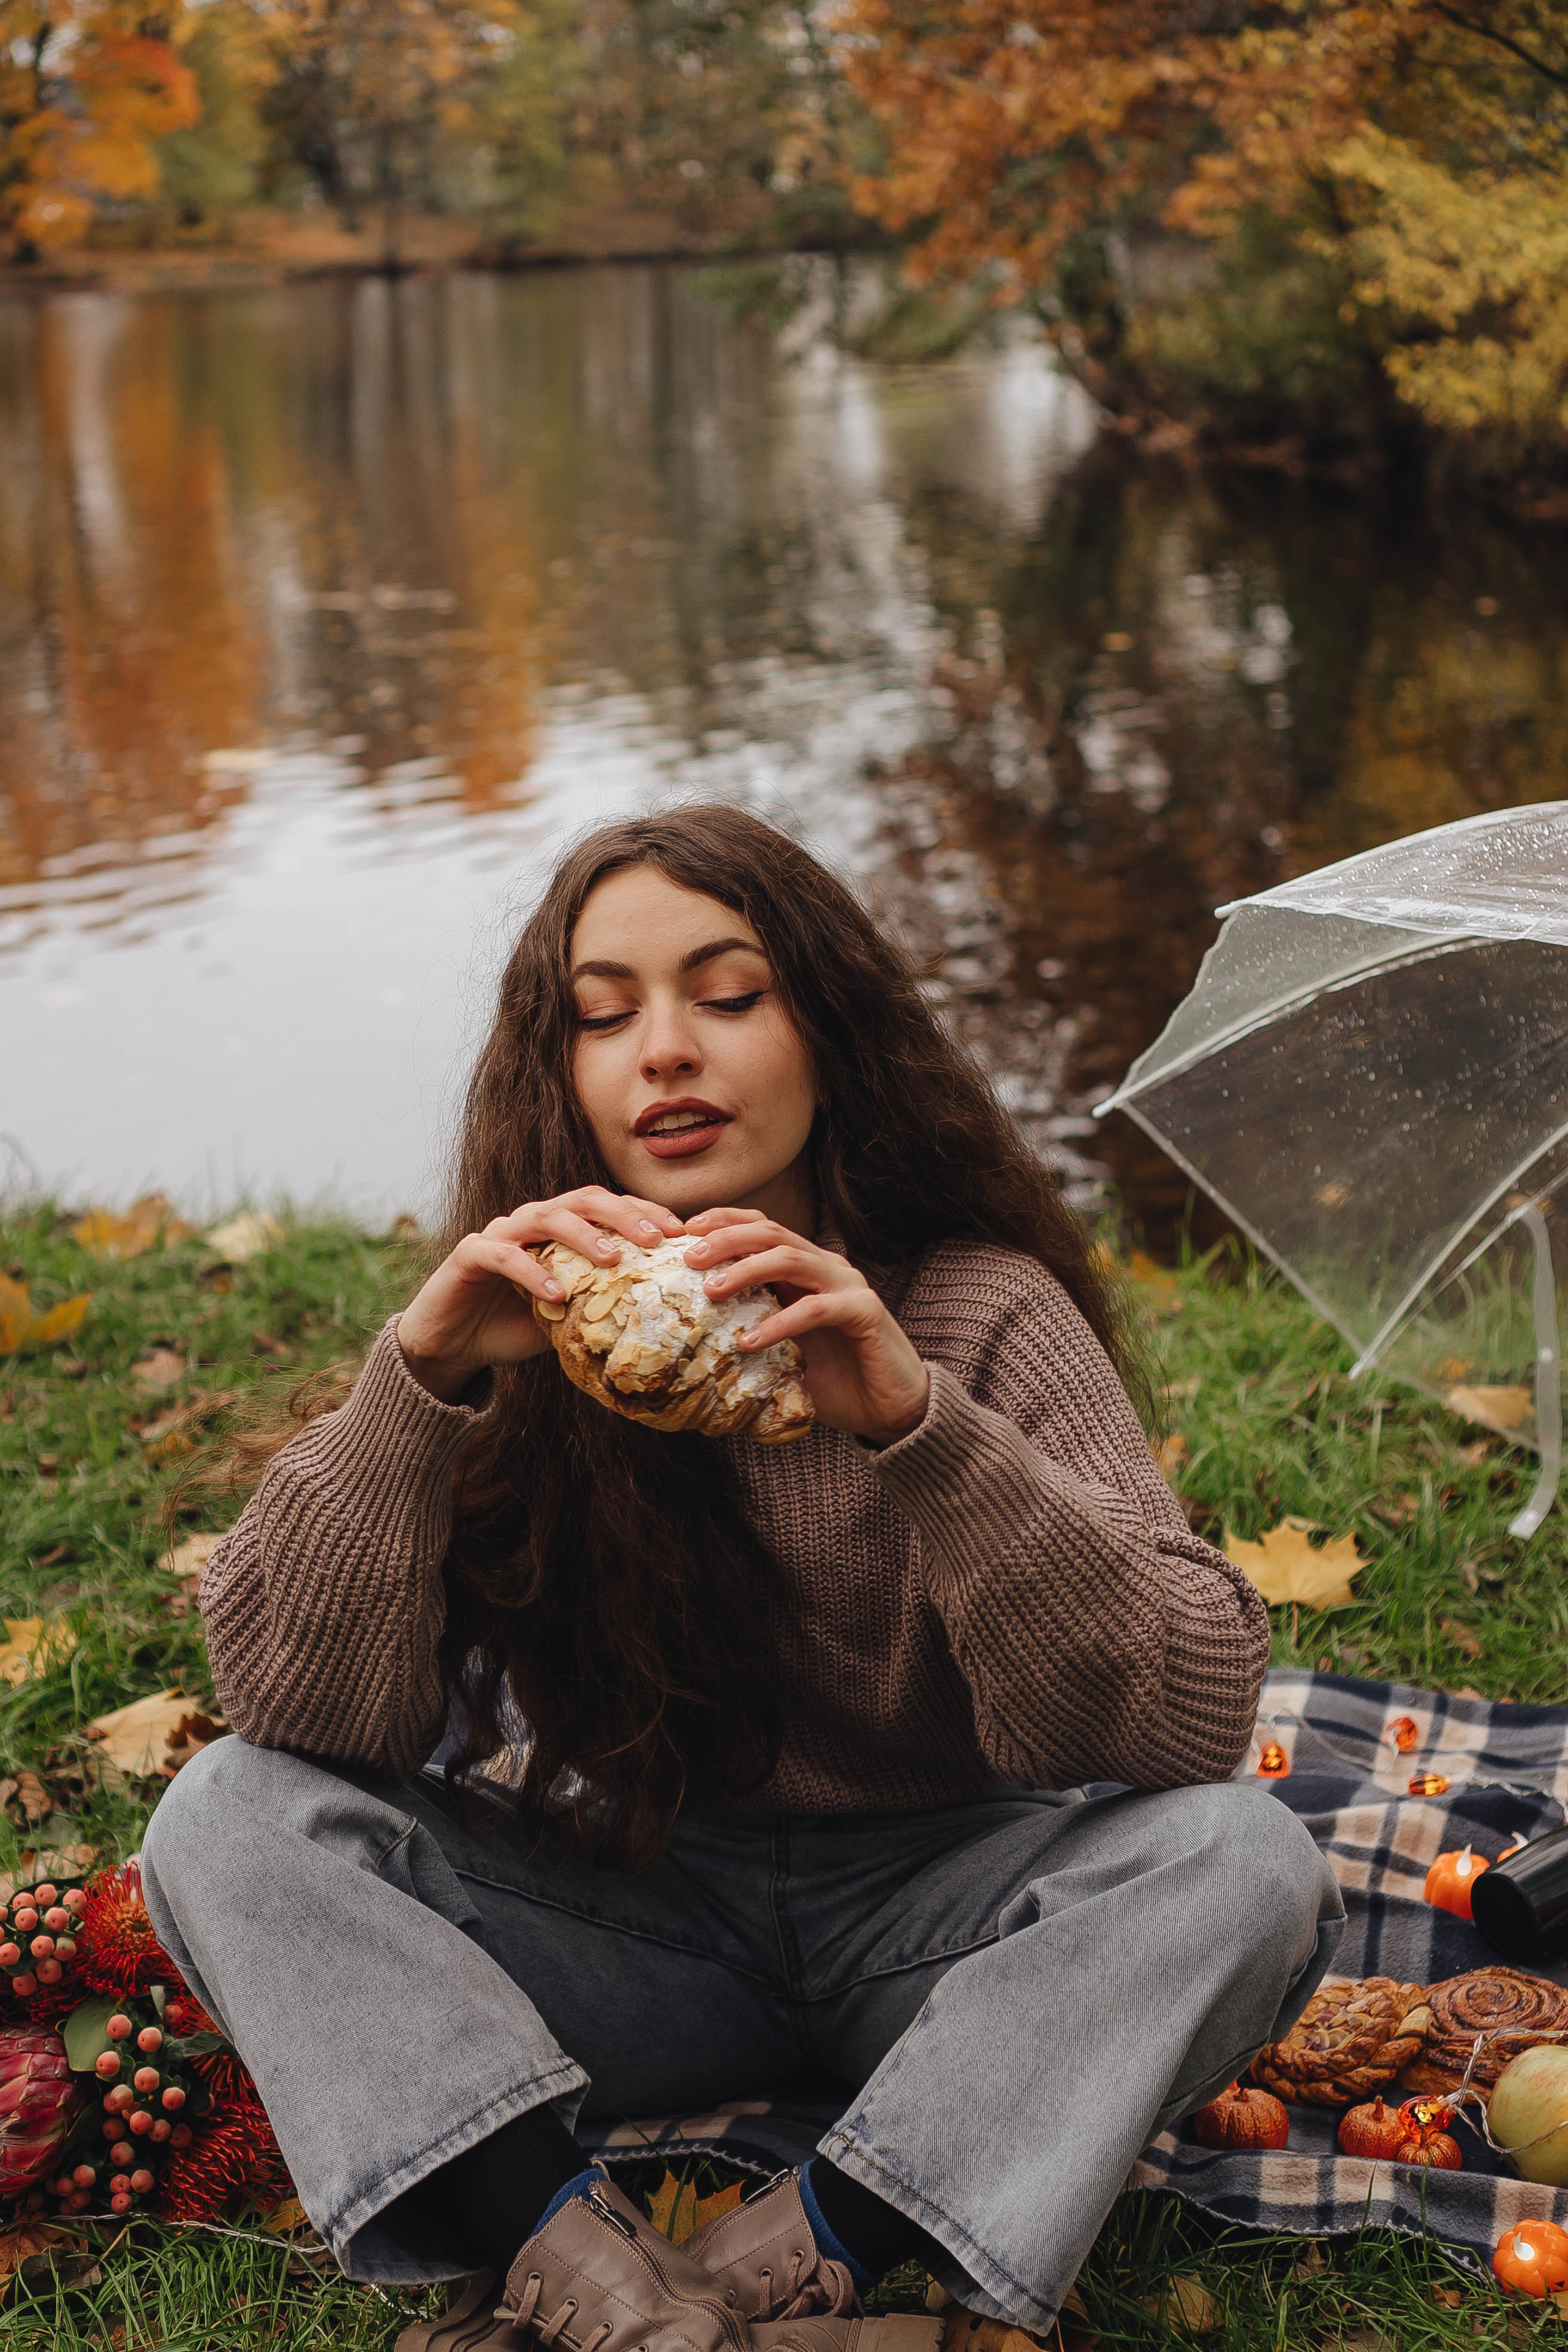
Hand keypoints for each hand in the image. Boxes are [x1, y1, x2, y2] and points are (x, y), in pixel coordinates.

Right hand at [397, 1187, 685, 1403]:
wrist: (451, 1345)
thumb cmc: (512, 1327)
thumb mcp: (567, 1320)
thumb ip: (600, 1308)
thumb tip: (659, 1321)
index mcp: (558, 1230)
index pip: (607, 1208)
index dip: (643, 1213)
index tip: (680, 1232)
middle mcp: (531, 1222)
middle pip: (582, 1199)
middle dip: (622, 1214)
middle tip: (656, 1238)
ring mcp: (499, 1233)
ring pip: (545, 1215)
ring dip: (582, 1234)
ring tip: (611, 1258)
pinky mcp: (469, 1254)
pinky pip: (503, 1254)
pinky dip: (532, 1271)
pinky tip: (557, 1294)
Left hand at [684, 1209, 929, 1445]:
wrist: (890, 1408)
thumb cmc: (834, 1378)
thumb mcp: (782, 1351)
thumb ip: (750, 1332)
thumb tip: (689, 1341)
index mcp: (805, 1270)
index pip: (762, 1227)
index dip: (724, 1221)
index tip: (684, 1232)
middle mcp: (826, 1268)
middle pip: (772, 1233)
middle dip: (727, 1239)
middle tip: (690, 1258)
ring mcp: (847, 1285)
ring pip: (791, 1259)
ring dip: (747, 1270)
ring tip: (712, 1291)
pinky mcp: (864, 1311)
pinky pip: (816, 1308)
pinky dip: (780, 1322)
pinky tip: (749, 1342)